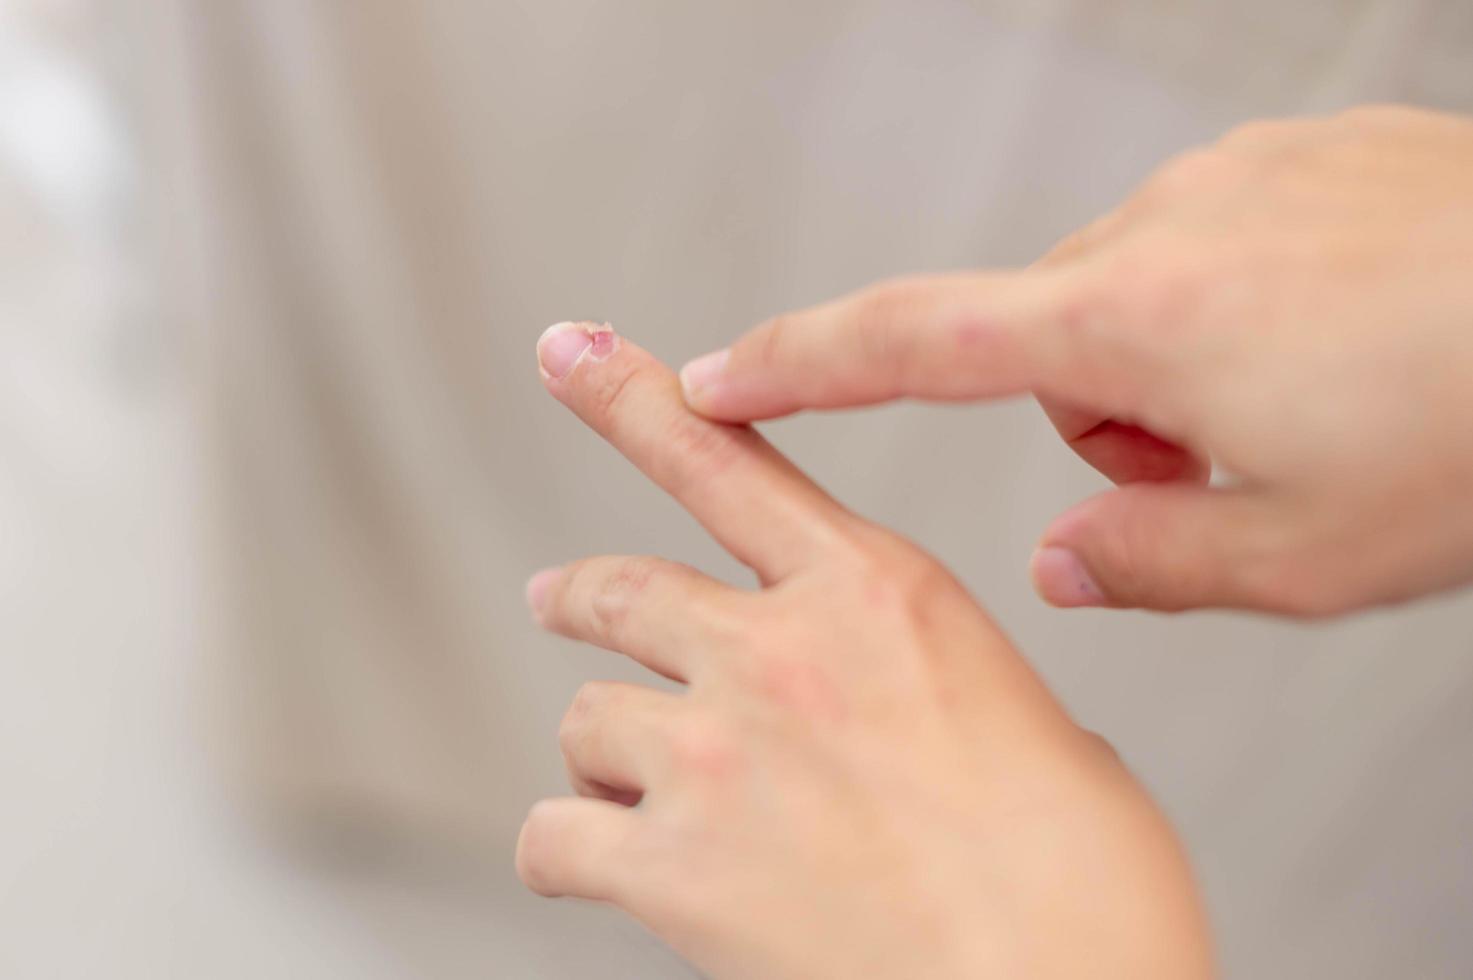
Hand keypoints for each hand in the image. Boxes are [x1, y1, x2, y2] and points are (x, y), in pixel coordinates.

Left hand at [519, 322, 1212, 979]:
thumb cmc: (1084, 889)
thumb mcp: (1037, 729)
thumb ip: (943, 695)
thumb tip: (914, 728)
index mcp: (881, 595)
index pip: (726, 460)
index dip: (631, 396)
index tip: (567, 351)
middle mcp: (782, 652)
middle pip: (624, 590)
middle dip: (583, 596)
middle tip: (559, 598)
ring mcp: (719, 753)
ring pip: (587, 715)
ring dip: (599, 746)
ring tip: (617, 781)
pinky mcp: (671, 865)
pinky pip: (553, 834)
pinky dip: (560, 849)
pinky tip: (583, 863)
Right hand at [678, 106, 1472, 616]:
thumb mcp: (1302, 559)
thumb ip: (1142, 564)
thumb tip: (1064, 557)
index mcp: (1140, 320)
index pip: (905, 340)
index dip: (791, 366)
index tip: (708, 376)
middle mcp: (1171, 224)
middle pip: (1045, 340)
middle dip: (1101, 422)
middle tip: (1220, 478)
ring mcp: (1243, 176)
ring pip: (1136, 298)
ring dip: (1182, 373)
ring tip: (1311, 410)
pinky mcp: (1306, 155)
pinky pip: (1218, 244)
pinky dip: (1248, 314)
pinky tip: (1352, 345)